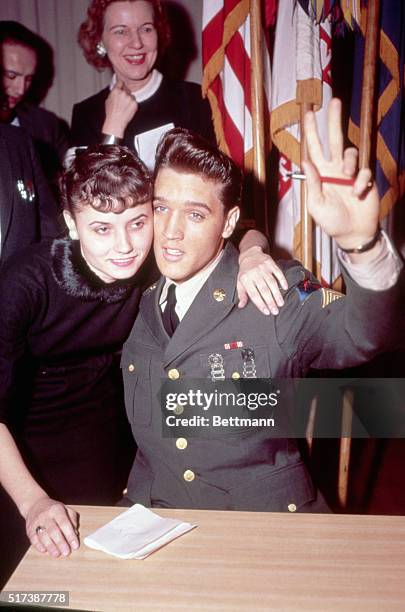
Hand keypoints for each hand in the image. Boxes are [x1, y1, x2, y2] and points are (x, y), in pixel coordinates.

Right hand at [25, 496, 79, 556]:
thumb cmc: (53, 509)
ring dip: (50, 547)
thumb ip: (72, 520)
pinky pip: (33, 539)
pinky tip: (45, 550)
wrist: (35, 504)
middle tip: (66, 552)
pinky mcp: (29, 530)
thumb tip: (75, 533)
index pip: (64, 523)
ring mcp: (36, 523)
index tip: (75, 546)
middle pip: (53, 531)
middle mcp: (46, 516)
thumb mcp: (66, 509)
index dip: (70, 535)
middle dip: (61, 543)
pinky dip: (39, 546)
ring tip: (57, 554)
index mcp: (57, 510)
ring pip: (43, 536)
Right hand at [102, 79, 137, 137]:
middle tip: (122, 102)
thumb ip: (113, 93)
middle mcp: (123, 93)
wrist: (116, 122)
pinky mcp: (135, 104)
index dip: (121, 84)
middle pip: (127, 90)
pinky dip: (132, 105)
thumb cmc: (111, 113)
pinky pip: (135, 102)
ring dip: (129, 100)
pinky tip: (127, 110)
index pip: (120, 82)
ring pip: (132, 96)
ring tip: (124, 107)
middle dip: (125, 94)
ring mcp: (130, 98)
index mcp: (116, 91)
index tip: (122, 84)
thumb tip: (115, 89)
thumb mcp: (108, 100)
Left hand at [237, 246, 287, 314]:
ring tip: (281, 303)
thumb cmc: (245, 271)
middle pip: (264, 290)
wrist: (250, 254)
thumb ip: (242, 294)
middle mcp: (254, 273)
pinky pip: (278, 272)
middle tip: (275, 311)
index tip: (266, 312)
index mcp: (245, 279)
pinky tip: (285, 288)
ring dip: (277, 294)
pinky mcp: (270, 263)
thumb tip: (241, 306)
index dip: (260, 304)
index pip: (254, 294)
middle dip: (270, 302)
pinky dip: (282, 280)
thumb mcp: (240, 282)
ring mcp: (263, 268)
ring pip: (272, 283)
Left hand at [303, 98, 379, 250]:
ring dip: (350, 161)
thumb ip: (312, 184)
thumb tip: (305, 162)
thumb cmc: (331, 221)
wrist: (352, 234)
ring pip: (351, 153)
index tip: (308, 113)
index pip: (314, 148)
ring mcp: (351, 173)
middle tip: (334, 101)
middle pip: (335, 139)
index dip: (311, 131)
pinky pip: (365, 171)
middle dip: (333, 120)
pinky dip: (361, 182)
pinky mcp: (365, 180)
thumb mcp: (316, 205)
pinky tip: (358, 194)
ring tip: (347, 177)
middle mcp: (335, 169)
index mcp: (321, 174)